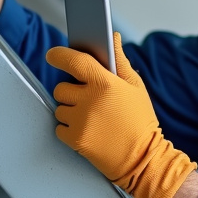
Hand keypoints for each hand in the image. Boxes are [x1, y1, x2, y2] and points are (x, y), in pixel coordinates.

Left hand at [47, 33, 196, 197]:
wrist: (143, 159)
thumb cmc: (140, 121)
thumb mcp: (135, 87)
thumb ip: (120, 60)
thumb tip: (113, 38)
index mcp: (105, 84)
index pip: (74, 61)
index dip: (60, 55)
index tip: (54, 55)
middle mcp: (90, 101)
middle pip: (61, 87)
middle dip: (71, 91)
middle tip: (87, 98)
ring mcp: (81, 121)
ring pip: (59, 108)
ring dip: (70, 110)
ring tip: (92, 117)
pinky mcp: (75, 139)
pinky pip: (59, 127)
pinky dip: (69, 128)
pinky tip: (88, 130)